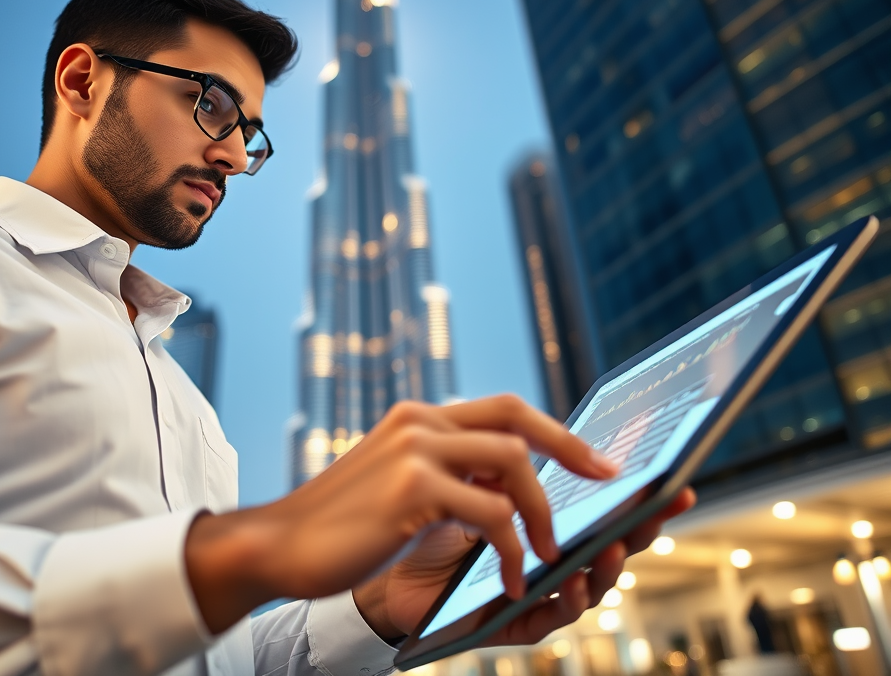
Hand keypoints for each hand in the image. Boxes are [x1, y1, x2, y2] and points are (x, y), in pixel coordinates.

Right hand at [184, 395, 617, 633]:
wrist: (279, 546)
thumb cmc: (345, 527)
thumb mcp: (402, 487)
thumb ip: (451, 474)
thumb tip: (512, 481)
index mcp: (420, 418)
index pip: (503, 408)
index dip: (555, 428)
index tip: (593, 457)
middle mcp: (420, 422)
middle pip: (517, 420)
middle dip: (570, 450)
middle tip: (607, 483)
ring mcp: (414, 451)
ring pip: (513, 464)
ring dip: (543, 513)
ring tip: (549, 555)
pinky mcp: (410, 490)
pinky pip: (491, 513)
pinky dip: (515, 548)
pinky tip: (513, 576)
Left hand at [353, 486, 695, 643]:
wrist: (379, 562)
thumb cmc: (428, 517)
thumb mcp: (469, 482)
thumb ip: (503, 463)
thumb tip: (530, 431)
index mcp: (545, 520)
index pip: (601, 506)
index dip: (637, 493)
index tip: (672, 477)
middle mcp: (550, 556)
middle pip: (610, 542)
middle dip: (643, 526)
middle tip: (665, 506)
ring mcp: (536, 590)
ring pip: (590, 582)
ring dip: (608, 565)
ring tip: (614, 545)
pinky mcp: (511, 621)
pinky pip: (550, 617)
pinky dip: (566, 601)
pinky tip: (570, 584)